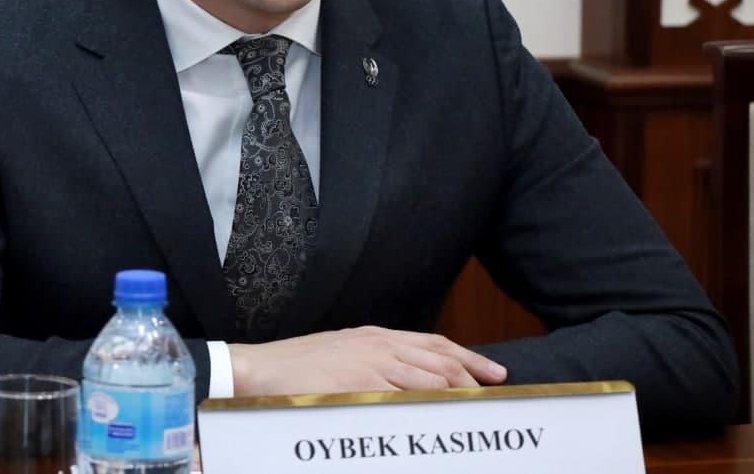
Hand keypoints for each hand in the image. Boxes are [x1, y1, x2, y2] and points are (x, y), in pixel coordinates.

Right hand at [227, 326, 507, 396]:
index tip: (492, 372)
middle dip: (472, 377)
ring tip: (477, 409)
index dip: (468, 357)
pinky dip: (430, 406)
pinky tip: (444, 417)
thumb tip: (405, 379)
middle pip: (441, 359)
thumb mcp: (342, 353)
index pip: (434, 343)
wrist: (260, 370)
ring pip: (431, 378)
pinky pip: (407, 397)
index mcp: (375, 336)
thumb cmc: (296, 367)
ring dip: (458, 394)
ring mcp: (372, 364)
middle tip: (493, 394)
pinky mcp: (362, 385)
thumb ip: (374, 361)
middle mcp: (379, 345)